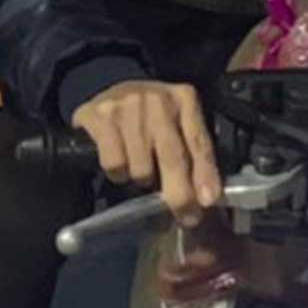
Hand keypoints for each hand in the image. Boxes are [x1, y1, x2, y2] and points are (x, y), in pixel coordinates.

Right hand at [70, 79, 221, 224]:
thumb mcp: (178, 124)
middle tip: (186, 216)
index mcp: (184, 99)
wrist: (114, 91)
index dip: (205, 174)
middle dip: (180, 194)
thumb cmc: (152, 116)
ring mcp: (126, 106)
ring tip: (140, 167)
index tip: (208, 200)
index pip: (198, 142)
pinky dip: (118, 173)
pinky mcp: (99, 116)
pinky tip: (121, 160)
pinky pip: (114, 163)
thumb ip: (194, 154)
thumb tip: (205, 197)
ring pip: (141, 167)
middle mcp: (157, 99)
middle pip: (172, 156)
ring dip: (143, 179)